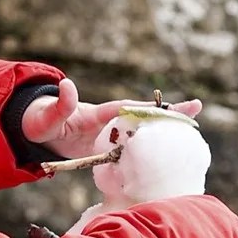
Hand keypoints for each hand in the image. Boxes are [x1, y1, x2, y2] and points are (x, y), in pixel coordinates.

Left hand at [21, 78, 202, 158]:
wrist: (40, 130)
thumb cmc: (42, 121)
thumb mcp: (46, 116)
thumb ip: (59, 104)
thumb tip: (68, 85)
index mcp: (95, 114)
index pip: (120, 110)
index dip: (141, 109)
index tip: (162, 109)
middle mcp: (107, 121)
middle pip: (141, 116)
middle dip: (167, 112)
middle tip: (197, 106)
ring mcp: (110, 134)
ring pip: (142, 131)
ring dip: (166, 128)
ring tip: (194, 126)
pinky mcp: (109, 147)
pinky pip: (133, 147)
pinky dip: (152, 147)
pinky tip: (172, 152)